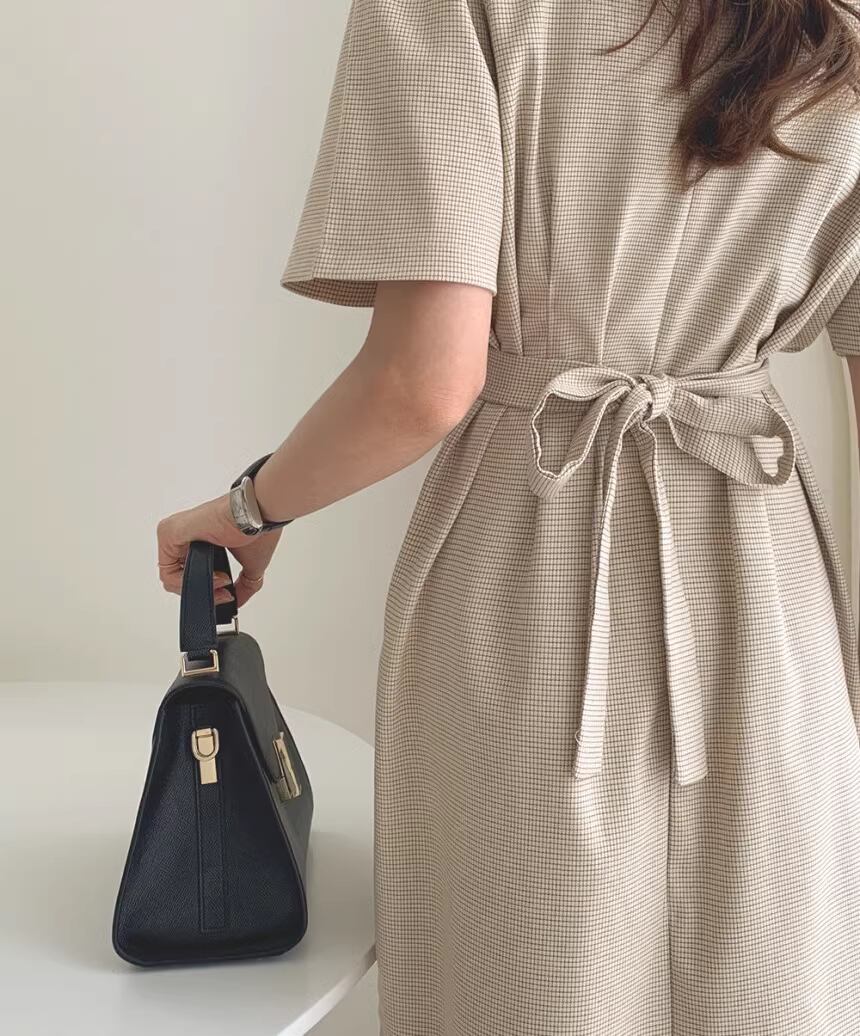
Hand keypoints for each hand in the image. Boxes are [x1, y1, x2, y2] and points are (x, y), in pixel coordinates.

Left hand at [157, 492, 282, 608]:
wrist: (257, 514)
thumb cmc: (256, 528)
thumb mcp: (250, 565)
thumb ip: (242, 586)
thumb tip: (237, 600)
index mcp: (198, 539)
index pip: (188, 574)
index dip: (207, 590)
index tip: (227, 594)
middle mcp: (183, 535)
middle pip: (178, 578)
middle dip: (202, 591)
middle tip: (224, 594)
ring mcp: (173, 533)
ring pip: (170, 577)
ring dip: (197, 587)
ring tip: (222, 583)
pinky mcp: (169, 533)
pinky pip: (167, 571)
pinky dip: (188, 581)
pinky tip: (214, 577)